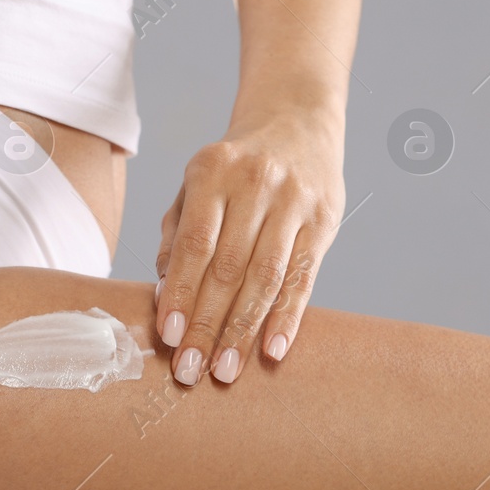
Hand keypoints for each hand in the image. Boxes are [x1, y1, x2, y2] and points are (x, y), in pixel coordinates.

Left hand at [153, 111, 344, 385]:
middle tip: (191, 370)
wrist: (296, 120)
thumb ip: (177, 236)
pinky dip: (287, 317)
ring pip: (266, 277)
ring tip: (226, 369)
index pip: (195, 244)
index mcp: (213, 170)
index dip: (182, 293)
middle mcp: (255, 182)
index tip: (170, 337)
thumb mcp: (196, 184)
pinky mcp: (324, 219)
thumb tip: (165, 295)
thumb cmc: (235, 166)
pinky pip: (303, 277)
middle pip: (228, 267)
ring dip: (244, 330)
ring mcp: (294, 200)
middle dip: (207, 325)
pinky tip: (272, 350)